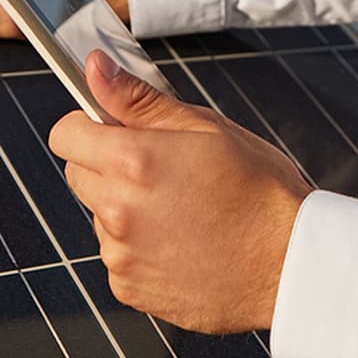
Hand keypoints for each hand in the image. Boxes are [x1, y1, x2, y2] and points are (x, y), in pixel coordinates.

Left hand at [50, 50, 311, 333]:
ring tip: (183, 213)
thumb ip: (139, 100)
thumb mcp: (207, 128)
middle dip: (108, 167)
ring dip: (125, 211)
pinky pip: (119, 257)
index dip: (89, 127)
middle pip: (78, 175)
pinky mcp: (130, 288)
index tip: (115, 131)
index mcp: (132, 161)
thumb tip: (95, 69)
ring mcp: (121, 254)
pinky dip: (141, 251)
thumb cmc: (261, 192)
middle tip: (162, 172)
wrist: (290, 265)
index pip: (66, 135)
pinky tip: (183, 244)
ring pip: (100, 218)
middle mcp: (117, 210)